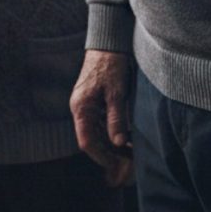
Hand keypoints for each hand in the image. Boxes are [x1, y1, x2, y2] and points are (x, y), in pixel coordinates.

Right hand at [69, 50, 133, 186]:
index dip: (101, 157)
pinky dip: (111, 134)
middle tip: (127, 166)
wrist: (106, 44)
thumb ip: (116, 118)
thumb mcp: (116, 92)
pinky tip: (126, 140)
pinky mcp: (93, 103)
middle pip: (91, 140)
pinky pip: (99, 125)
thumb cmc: (110, 65)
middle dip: (108, 155)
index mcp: (81, 107)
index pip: (87, 141)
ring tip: (130, 156)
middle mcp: (80, 109)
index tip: (117, 167)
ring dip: (111, 146)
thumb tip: (119, 143)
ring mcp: (85, 106)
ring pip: (96, 134)